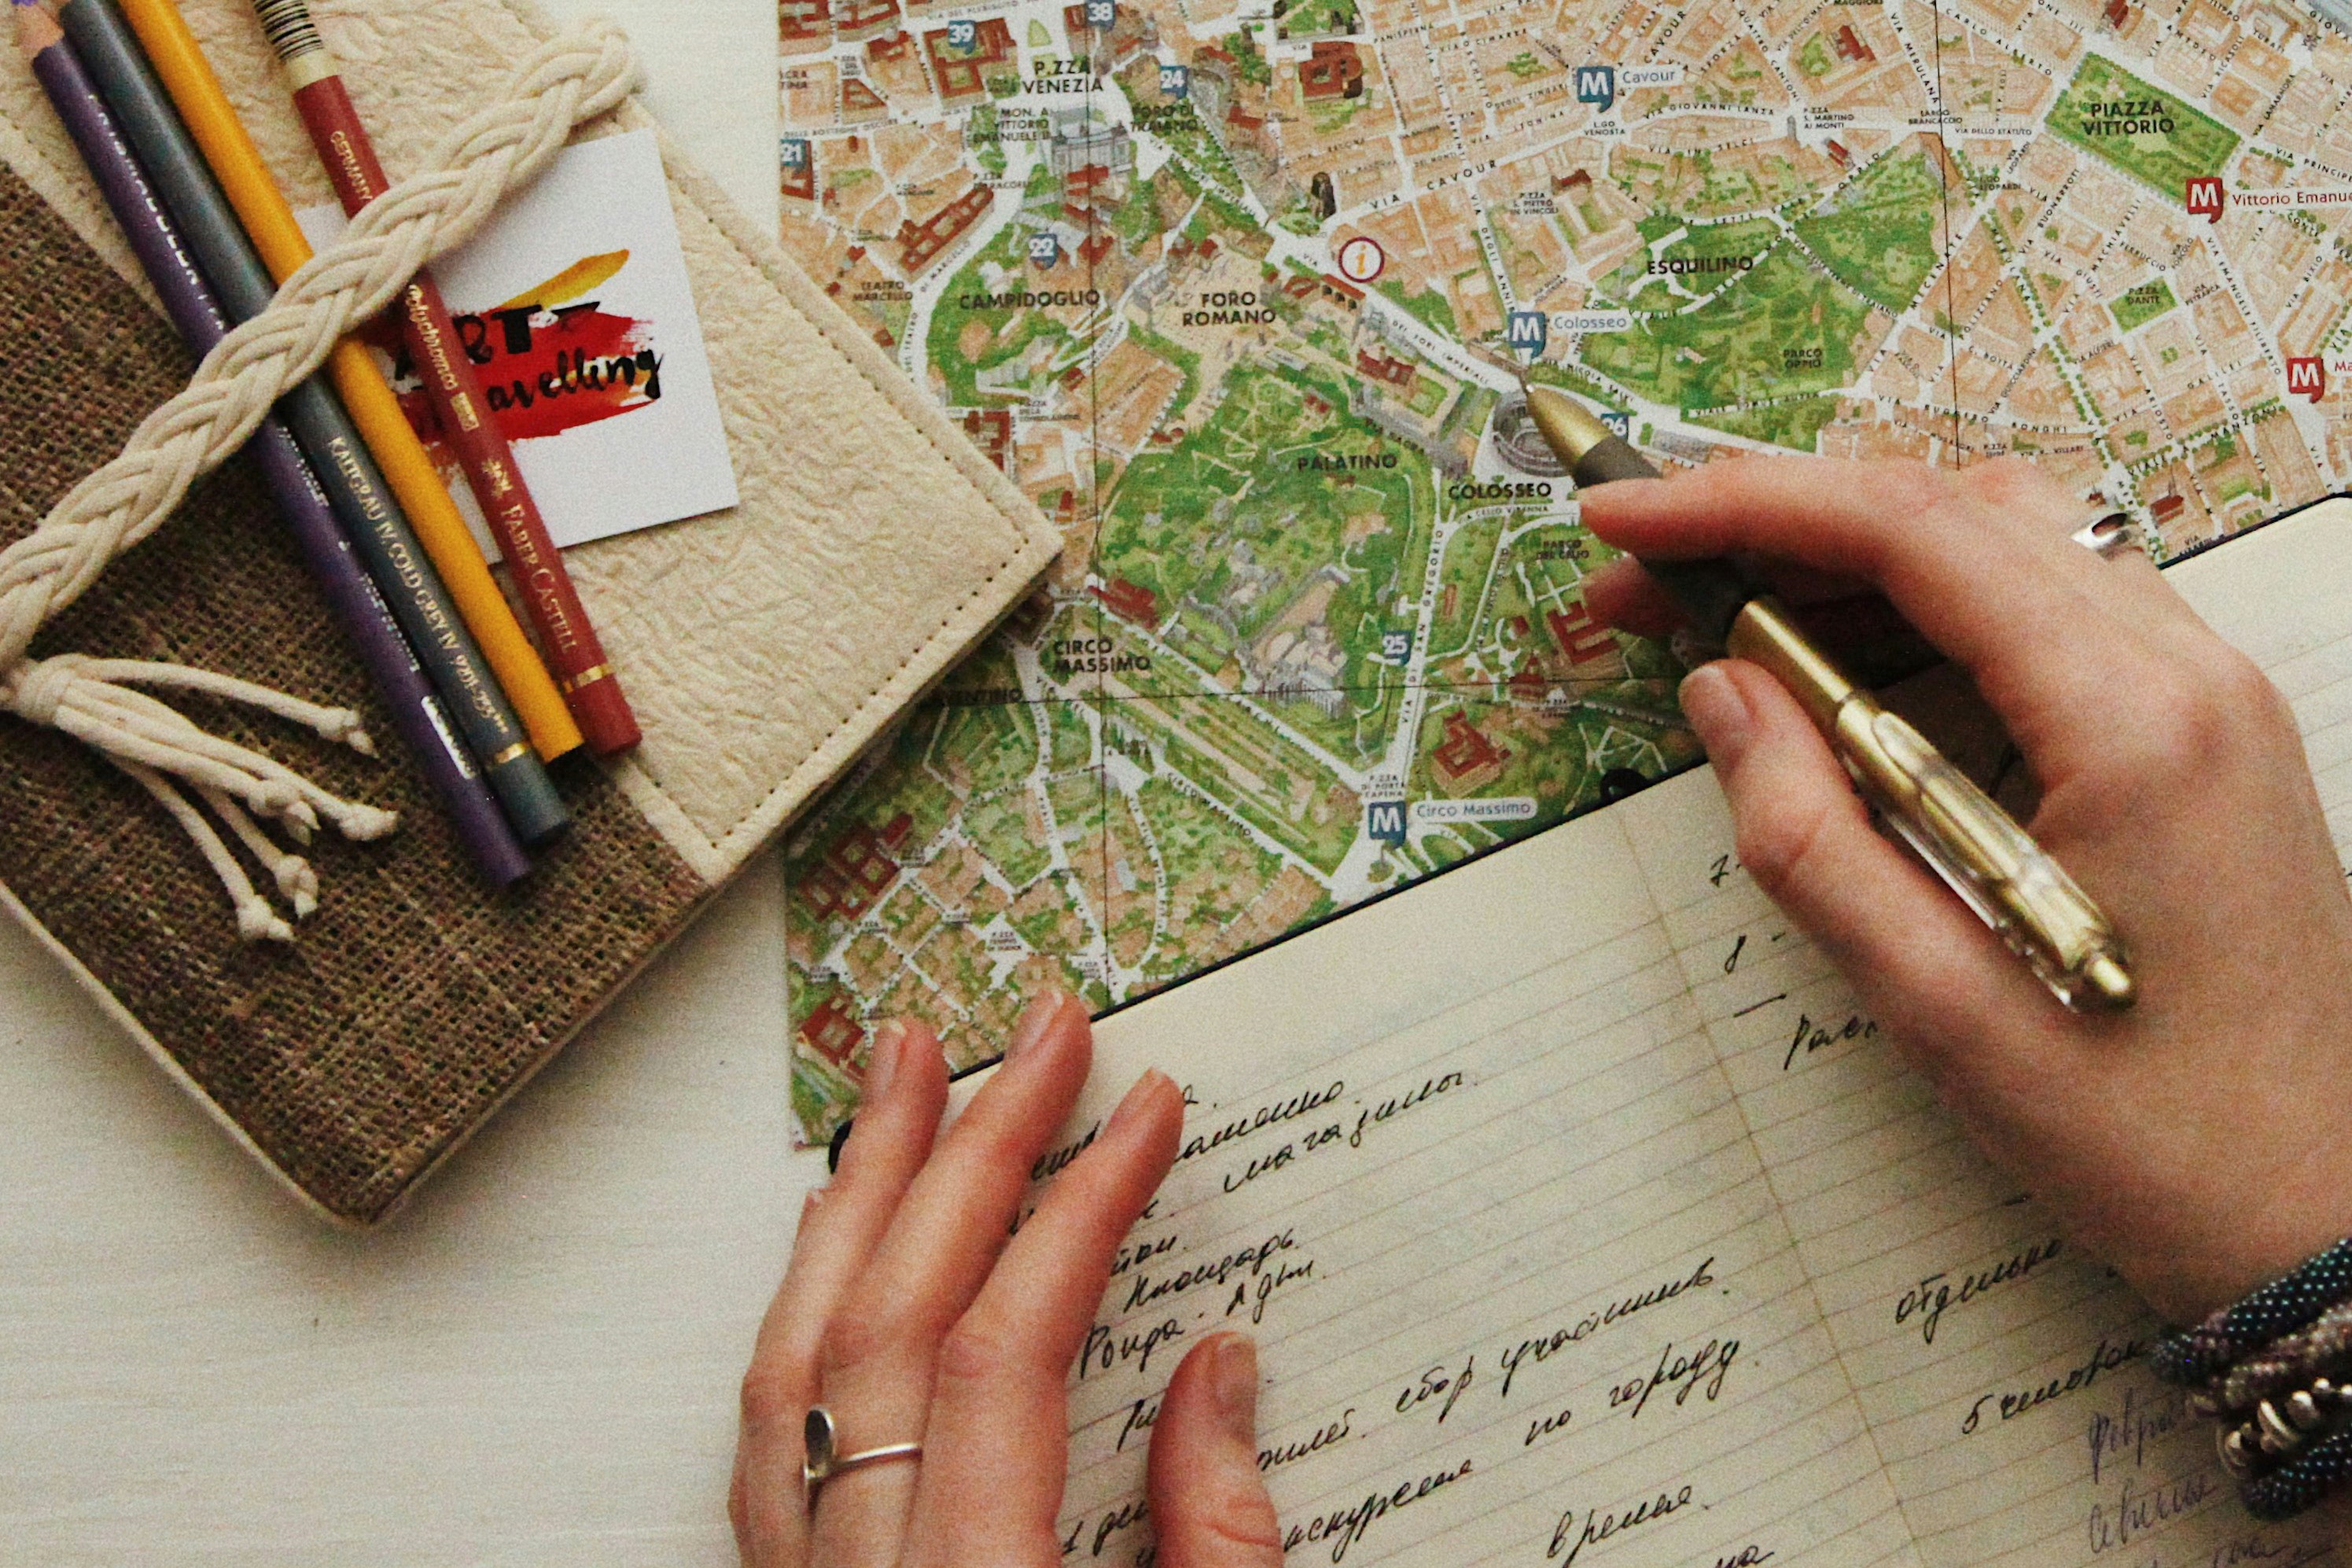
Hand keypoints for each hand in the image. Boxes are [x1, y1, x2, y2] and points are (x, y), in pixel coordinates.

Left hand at [730, 991, 1284, 1565]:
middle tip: (1040, 1039)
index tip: (1145, 1114)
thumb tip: (1217, 1370)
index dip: (1081, 1213)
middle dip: (972, 1153)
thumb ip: (1212, 1538)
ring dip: (864, 1192)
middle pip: (892, 1318)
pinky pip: (769, 1423)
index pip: (1007, 1353)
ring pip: (801, 1353)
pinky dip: (805, 1299)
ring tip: (909, 1074)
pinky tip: (835, 1226)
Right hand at [1582, 458, 2351, 1322]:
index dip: (1746, 502)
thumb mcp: (1937, 1005)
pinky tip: (1843, 677)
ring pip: (2006, 544)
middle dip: (1780, 521)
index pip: (1915, 534)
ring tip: (1722, 626)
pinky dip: (1925, 612)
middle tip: (1645, 583)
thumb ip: (1809, 836)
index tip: (1624, 516)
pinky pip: (2046, 614)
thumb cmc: (2148, 1136)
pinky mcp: (2199, 730)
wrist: (2322, 1211)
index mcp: (2133, 724)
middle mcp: (2188, 672)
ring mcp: (2208, 693)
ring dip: (1851, 561)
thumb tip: (1718, 690)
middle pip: (1958, 510)